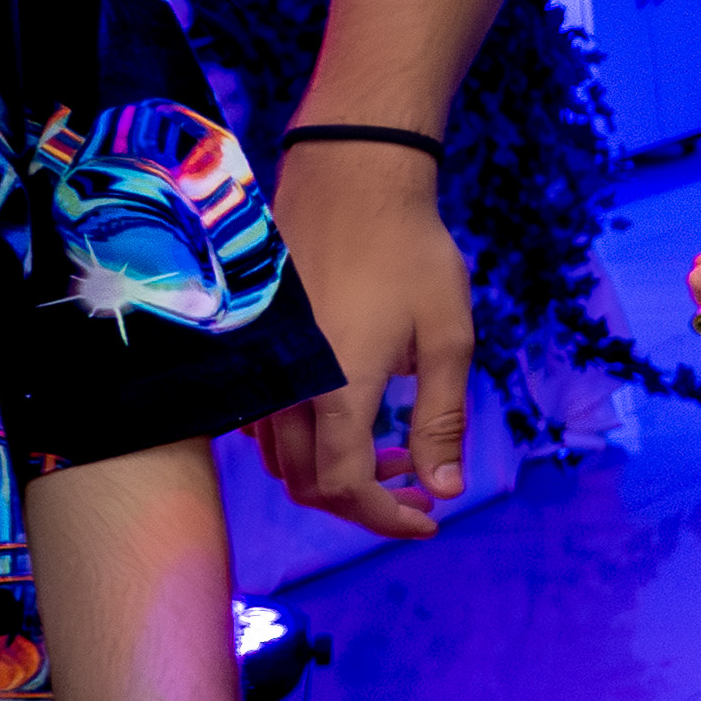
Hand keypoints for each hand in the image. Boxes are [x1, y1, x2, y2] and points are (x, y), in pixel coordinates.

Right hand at [254, 149, 471, 538]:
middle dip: (365, 501)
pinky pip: (265, 423)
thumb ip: (441, 420)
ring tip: (396, 453)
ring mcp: (262, 369)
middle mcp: (286, 389)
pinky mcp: (253, 351)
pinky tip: (352, 421)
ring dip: (335, 473)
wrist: (351, 182)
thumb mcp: (448, 338)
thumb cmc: (409, 254)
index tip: (428, 518)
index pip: (342, 490)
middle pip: (307, 484)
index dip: (384, 518)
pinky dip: (307, 442)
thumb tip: (445, 487)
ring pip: (282, 458)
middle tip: (420, 489)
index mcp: (337, 391)